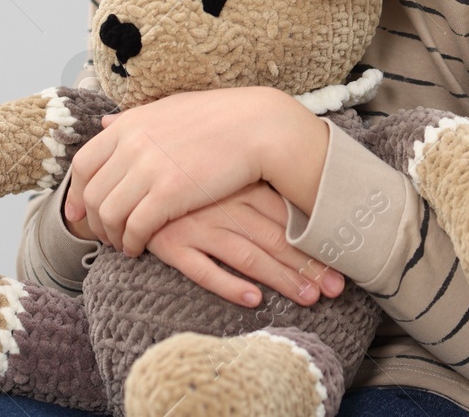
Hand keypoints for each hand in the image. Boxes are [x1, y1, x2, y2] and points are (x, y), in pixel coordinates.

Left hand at [64, 86, 291, 256]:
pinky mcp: (168, 194)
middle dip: (94, 221)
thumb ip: (133, 120)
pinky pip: (135, 228)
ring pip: (109, 215)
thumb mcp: (168, 109)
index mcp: (129, 124)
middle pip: (93, 194)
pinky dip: (132, 243)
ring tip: (124, 245)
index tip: (78, 212)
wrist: (256, 127)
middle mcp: (132, 145)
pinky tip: (140, 249)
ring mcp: (148, 169)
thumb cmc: (219, 117)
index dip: (76, 193)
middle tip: (105, 236)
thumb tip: (104, 123)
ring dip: (112, 236)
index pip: (84, 164)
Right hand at [146, 180, 345, 308]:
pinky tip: (254, 299)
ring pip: (247, 256)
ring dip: (280, 278)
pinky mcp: (171, 244)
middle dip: (307, 266)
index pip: (285, 215)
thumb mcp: (222, 170)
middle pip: (274, 238)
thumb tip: (302, 201)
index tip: (341, 263)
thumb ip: (256, 182)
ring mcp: (197, 226)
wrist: (127, 176)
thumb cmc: (184, 173)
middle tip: (335, 289)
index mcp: (238, 184)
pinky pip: (203, 269)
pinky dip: (229, 285)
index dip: (313, 242)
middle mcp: (222, 205)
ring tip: (308, 298)